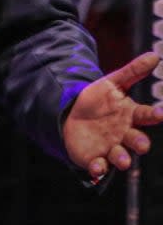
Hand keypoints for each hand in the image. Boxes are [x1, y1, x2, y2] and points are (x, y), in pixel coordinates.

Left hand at [63, 51, 162, 180]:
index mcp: (131, 115)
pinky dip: (99, 168)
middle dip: (141, 143)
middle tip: (142, 144)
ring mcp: (111, 147)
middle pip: (137, 140)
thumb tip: (155, 55)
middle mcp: (125, 134)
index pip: (146, 115)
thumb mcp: (112, 83)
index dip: (154, 114)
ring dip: (123, 159)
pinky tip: (97, 166)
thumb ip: (133, 72)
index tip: (160, 112)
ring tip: (123, 160)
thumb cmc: (98, 100)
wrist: (71, 114)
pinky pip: (99, 166)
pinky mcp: (95, 158)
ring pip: (121, 156)